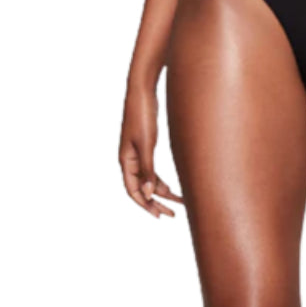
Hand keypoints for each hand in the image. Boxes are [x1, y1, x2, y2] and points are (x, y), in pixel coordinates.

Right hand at [118, 83, 183, 217]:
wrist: (143, 90)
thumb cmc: (143, 115)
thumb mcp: (146, 143)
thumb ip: (147, 168)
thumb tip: (149, 194)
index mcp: (125, 160)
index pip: (133, 191)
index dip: (145, 205)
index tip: (159, 215)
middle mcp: (129, 159)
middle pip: (141, 188)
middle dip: (156, 202)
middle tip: (172, 215)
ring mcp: (137, 152)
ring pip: (148, 179)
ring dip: (161, 191)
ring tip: (180, 202)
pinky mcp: (146, 145)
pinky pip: (151, 168)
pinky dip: (160, 178)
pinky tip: (172, 186)